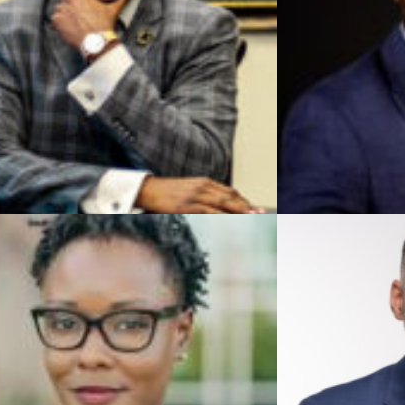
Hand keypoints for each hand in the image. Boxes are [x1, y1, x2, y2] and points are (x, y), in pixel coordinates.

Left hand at [46, 0, 134, 54]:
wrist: (96, 42)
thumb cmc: (104, 24)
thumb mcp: (114, 9)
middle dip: (71, 4)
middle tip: (82, 15)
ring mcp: (62, 9)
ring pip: (60, 8)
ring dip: (66, 14)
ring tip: (78, 23)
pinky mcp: (56, 19)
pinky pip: (55, 19)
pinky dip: (60, 23)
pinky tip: (71, 28)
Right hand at [137, 176, 259, 214]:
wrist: (145, 189)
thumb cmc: (167, 192)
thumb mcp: (189, 189)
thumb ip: (204, 195)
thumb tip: (221, 206)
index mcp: (204, 182)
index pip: (230, 191)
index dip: (243, 200)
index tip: (254, 208)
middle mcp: (201, 187)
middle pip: (230, 197)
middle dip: (246, 206)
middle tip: (260, 214)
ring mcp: (194, 196)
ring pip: (222, 204)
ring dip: (238, 212)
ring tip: (250, 218)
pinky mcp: (185, 206)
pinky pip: (208, 212)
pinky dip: (221, 216)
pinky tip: (230, 221)